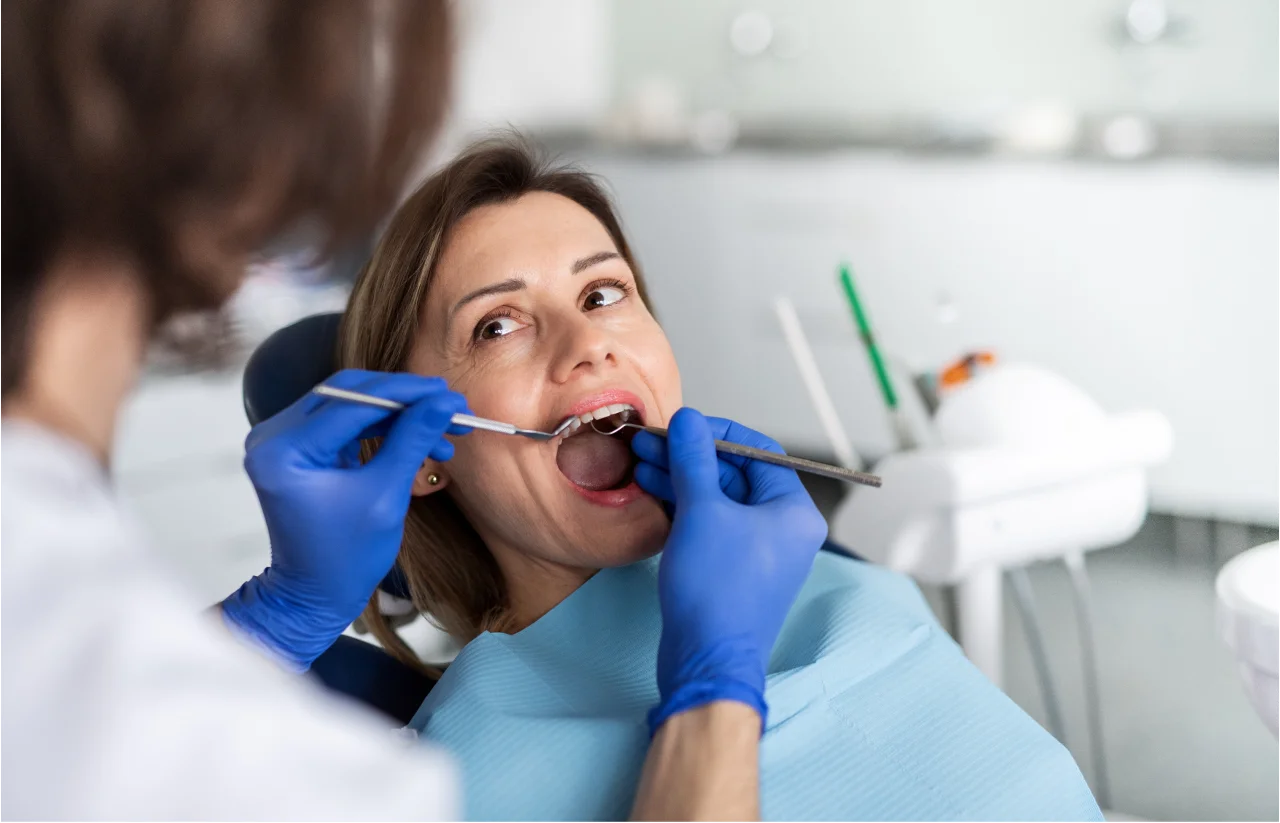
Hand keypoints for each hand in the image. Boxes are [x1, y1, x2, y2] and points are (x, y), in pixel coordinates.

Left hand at [221, 369, 468, 670]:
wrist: (315, 594)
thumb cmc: (346, 557)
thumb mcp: (386, 496)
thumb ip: (412, 440)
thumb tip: (444, 402)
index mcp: (284, 451)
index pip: (353, 402)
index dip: (407, 394)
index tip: (449, 395)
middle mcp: (273, 437)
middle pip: (349, 394)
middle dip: (404, 398)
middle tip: (449, 404)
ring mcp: (283, 440)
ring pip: (351, 404)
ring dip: (399, 412)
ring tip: (444, 427)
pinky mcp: (298, 447)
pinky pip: (346, 422)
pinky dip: (383, 426)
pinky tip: (420, 437)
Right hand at [630, 409, 827, 734]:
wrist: (707, 660)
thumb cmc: (716, 591)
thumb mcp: (702, 512)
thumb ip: (694, 459)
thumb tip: (689, 421)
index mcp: (794, 511)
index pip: (759, 451)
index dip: (717, 432)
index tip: (682, 425)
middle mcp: (784, 529)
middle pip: (736, 473)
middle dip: (690, 455)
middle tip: (650, 442)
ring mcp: (759, 551)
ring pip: (719, 499)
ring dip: (681, 479)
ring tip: (641, 462)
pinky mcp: (733, 569)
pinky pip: (711, 524)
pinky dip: (685, 507)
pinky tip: (653, 491)